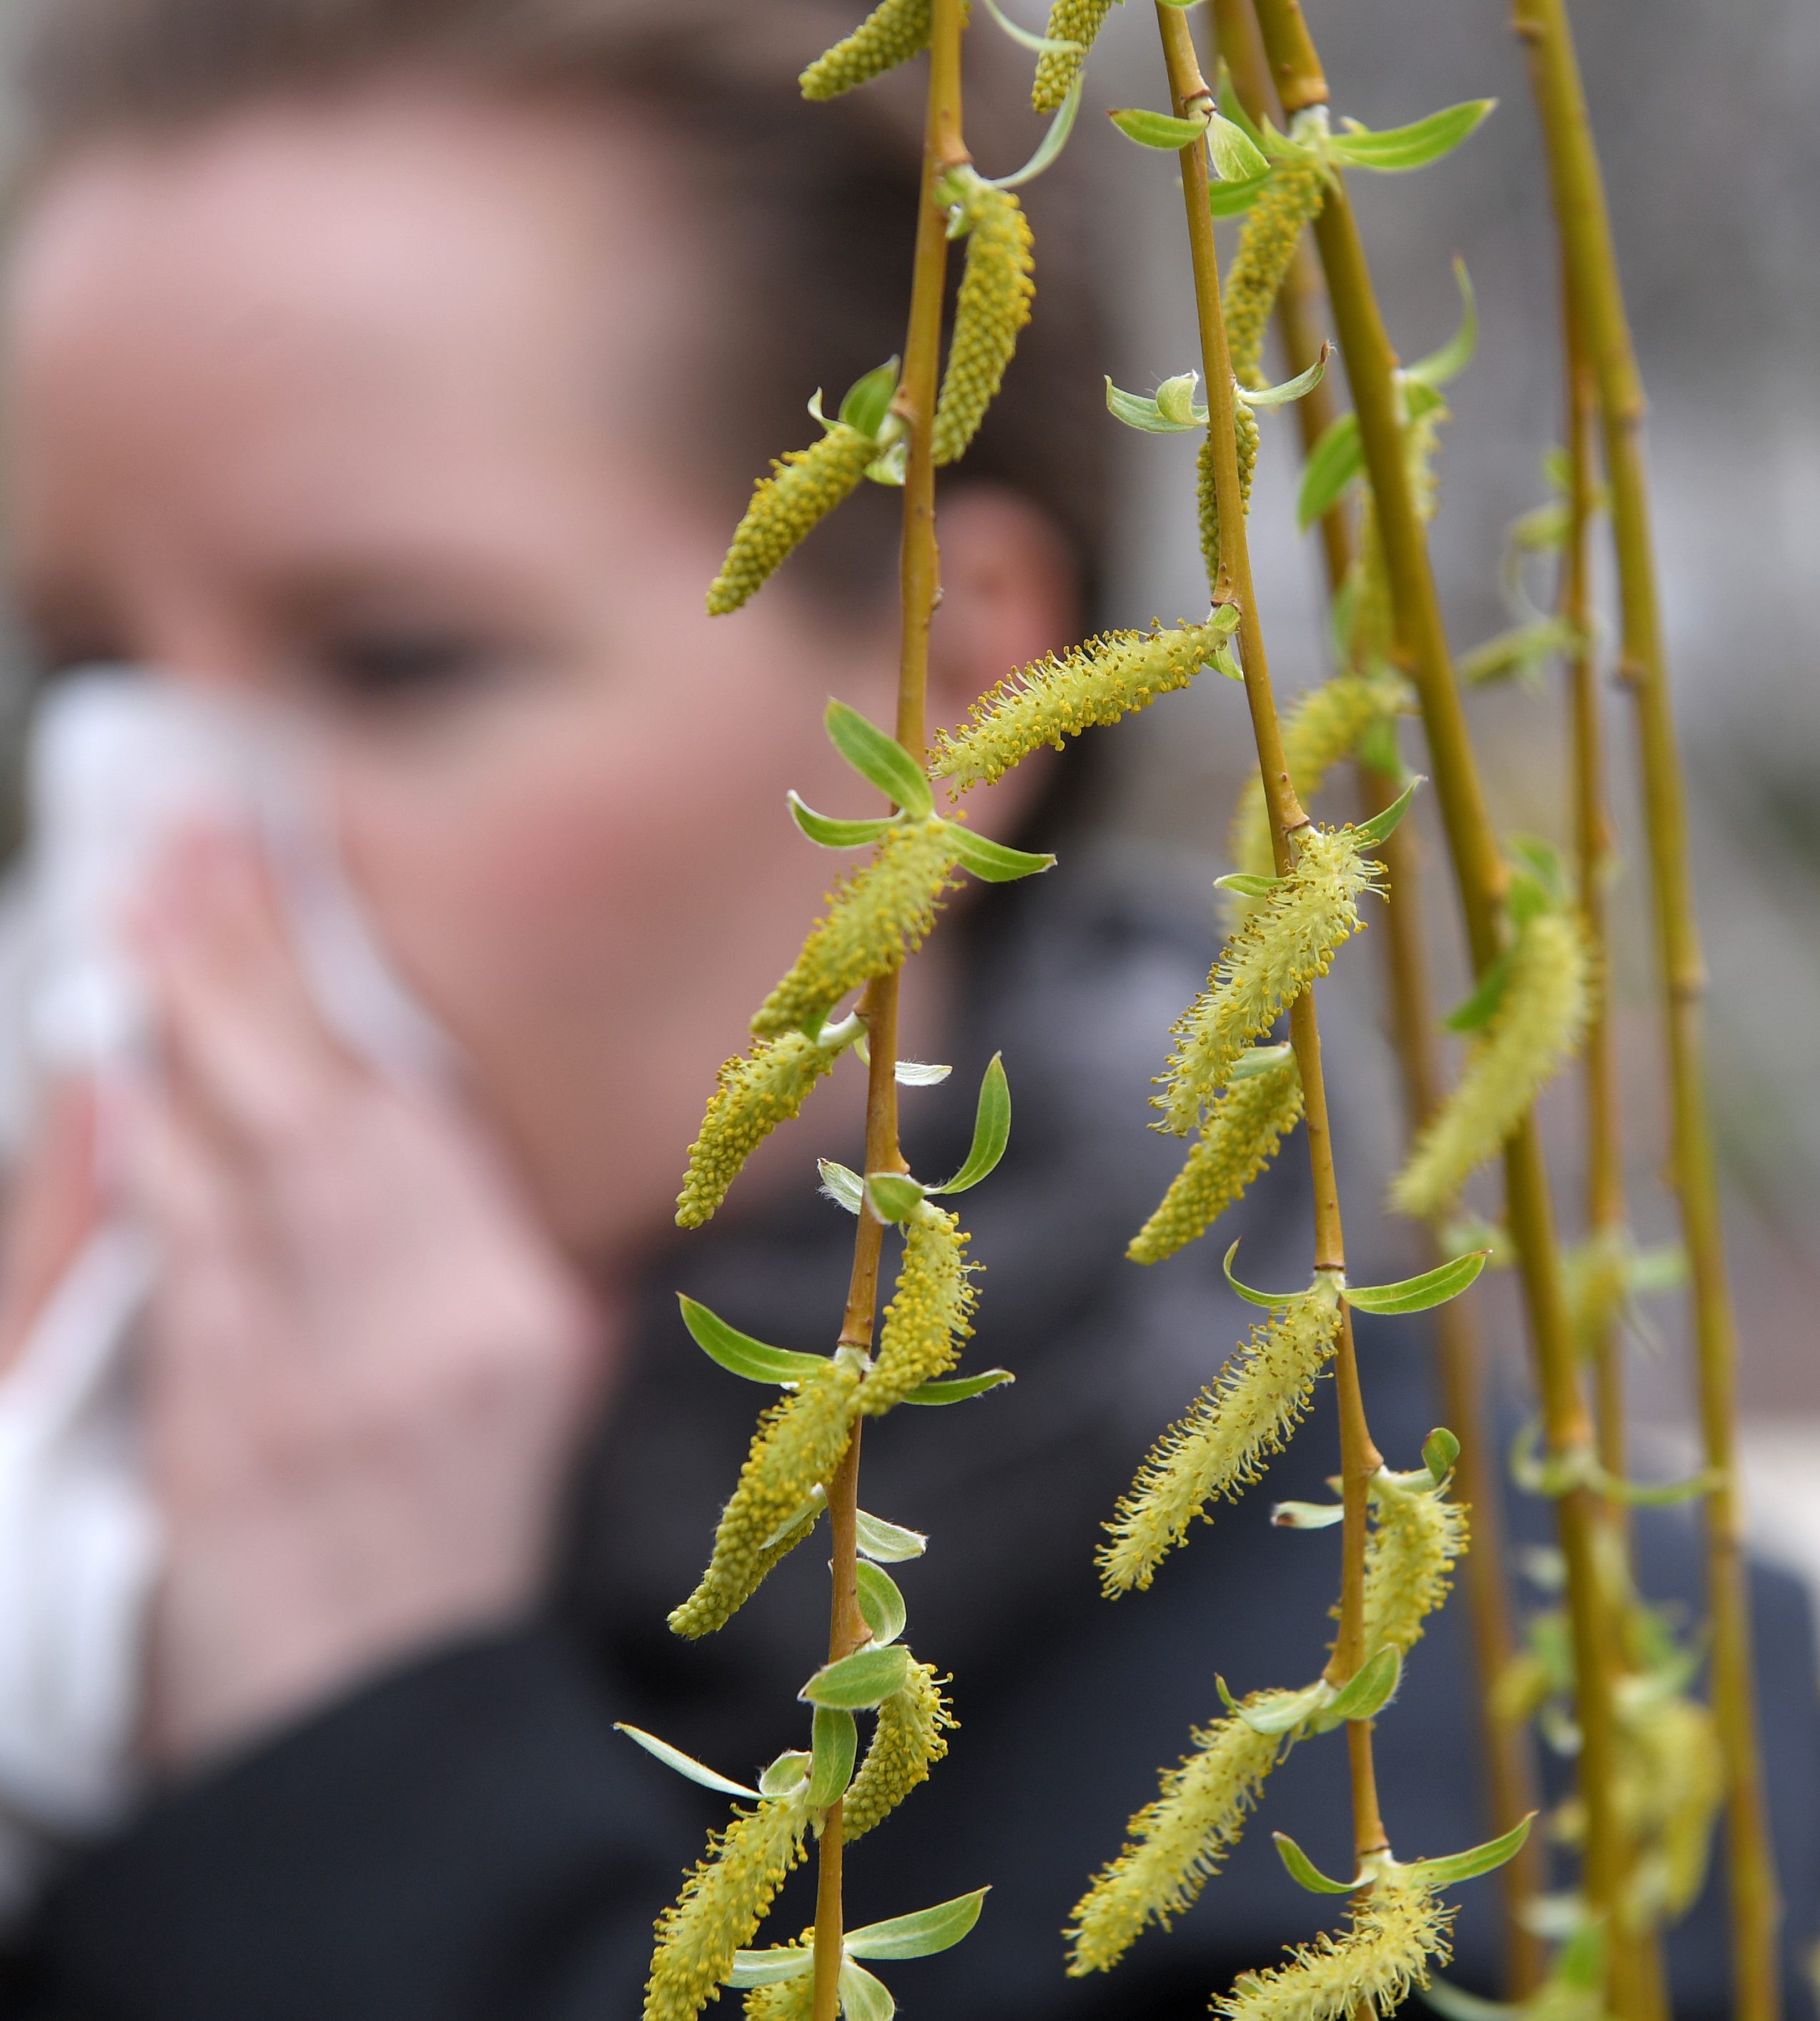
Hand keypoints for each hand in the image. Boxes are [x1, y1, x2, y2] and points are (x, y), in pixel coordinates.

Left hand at [125, 829, 611, 1773]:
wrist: (369, 1730)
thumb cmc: (460, 1573)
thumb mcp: (553, 1426)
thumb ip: (556, 1309)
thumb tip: (550, 1212)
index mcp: (521, 1323)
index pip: (421, 1119)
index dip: (348, 991)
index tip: (306, 887)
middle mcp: (424, 1326)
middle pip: (323, 1106)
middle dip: (250, 964)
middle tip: (196, 849)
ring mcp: (309, 1371)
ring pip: (237, 1157)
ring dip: (183, 1026)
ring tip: (144, 913)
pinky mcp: (213, 1420)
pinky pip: (176, 1254)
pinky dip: (137, 1149)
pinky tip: (117, 1071)